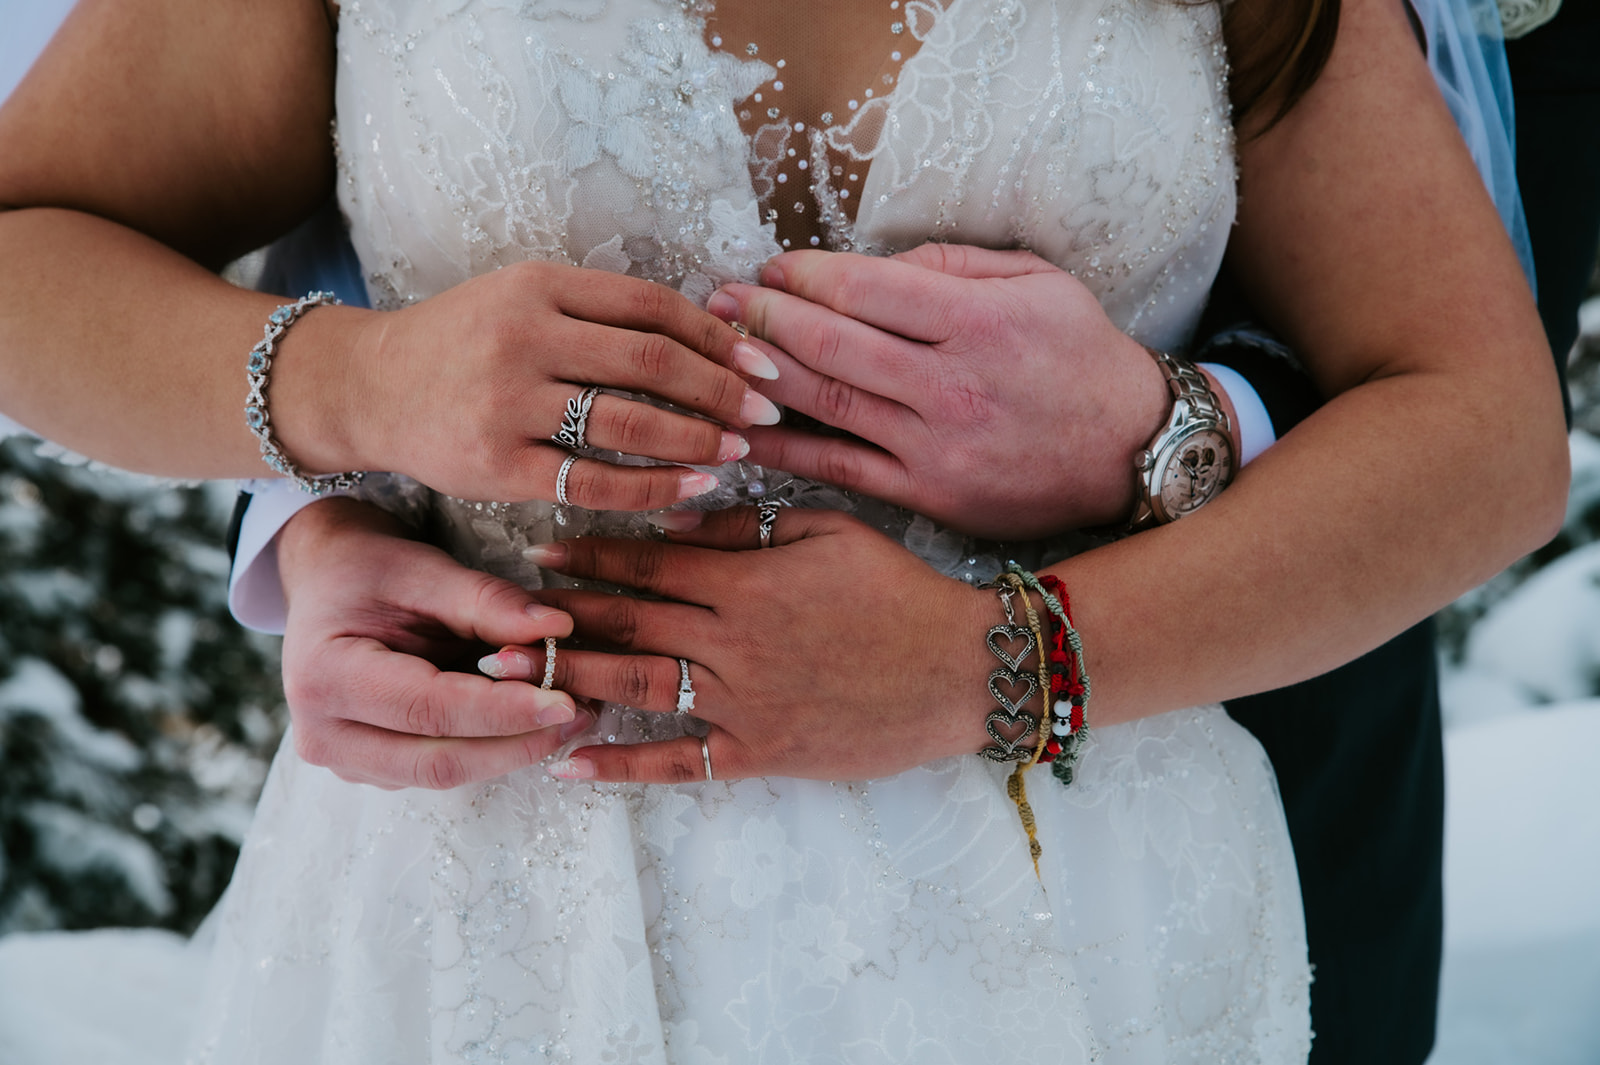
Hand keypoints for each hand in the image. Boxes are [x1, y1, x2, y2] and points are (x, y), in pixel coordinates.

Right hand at [277, 498, 585, 788]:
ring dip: (512, 750)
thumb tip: (557, 627)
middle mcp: (322, 733)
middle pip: (438, 760)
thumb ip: (488, 602)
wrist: (328, 582)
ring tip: (569, 716)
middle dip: (518, 742)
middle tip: (581, 714)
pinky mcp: (370, 768)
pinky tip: (531, 722)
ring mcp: (343, 759)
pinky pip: (438, 769)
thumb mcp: (426, 571)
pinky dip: (490, 749)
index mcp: (325, 676)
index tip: (566, 700)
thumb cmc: (371, 571)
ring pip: (443, 774)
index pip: (430, 708)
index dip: (503, 710)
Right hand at [283, 261, 783, 507]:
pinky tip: (694, 486)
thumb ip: (600, 312)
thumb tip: (708, 334)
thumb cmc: (462, 343)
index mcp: (538, 285)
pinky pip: (593, 481)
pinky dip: (653, 487)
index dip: (717, 335)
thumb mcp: (523, 299)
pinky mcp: (495, 465)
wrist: (367, 387)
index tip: (761, 360)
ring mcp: (506, 403)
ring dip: (698, 438)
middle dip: (722, 388)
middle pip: (650, 362)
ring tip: (740, 448)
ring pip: (628, 422)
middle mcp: (522, 336)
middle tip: (767, 408)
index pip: (651, 305)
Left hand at [489, 507, 997, 783]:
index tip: (538, 551)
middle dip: (558, 617)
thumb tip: (682, 524)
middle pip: (628, 624)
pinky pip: (681, 762)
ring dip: (569, 680)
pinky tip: (571, 766)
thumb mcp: (830, 531)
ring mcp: (743, 702)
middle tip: (490, 615)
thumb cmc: (898, 591)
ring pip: (638, 686)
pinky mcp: (761, 752)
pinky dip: (624, 765)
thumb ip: (751, 527)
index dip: (590, 556)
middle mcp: (732, 641)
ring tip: (507, 676)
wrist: (959, 668)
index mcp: (747, 581)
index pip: (649, 565)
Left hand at [705, 245, 1170, 536]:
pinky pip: (841, 468)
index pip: (865, 288)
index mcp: (978, 321)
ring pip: (826, 405)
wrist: (1133, 454)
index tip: (769, 266)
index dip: (803, 274)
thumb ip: (957, 264)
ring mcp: (936, 446)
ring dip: (760, 376)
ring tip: (718, 353)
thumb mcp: (1040, 284)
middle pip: (831, 345)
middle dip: (762, 317)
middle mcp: (952, 384)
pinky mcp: (928, 495)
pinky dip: (786, 451)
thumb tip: (874, 260)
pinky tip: (744, 432)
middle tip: (718, 302)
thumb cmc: (1083, 358)